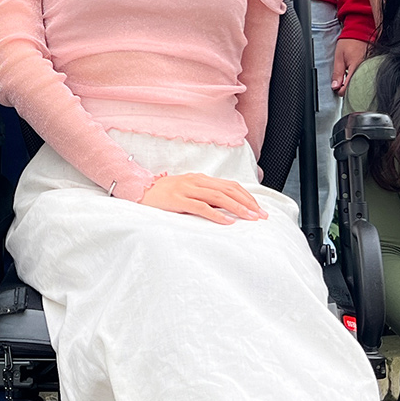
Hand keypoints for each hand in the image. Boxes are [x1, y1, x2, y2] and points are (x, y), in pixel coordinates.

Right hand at [137, 173, 266, 223]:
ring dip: (237, 208)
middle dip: (248, 203)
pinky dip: (217, 214)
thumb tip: (227, 208)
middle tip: (261, 216)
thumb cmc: (164, 196)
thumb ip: (205, 196)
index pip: (230, 185)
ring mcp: (186, 189)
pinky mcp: (177, 200)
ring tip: (250, 218)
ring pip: (219, 197)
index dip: (247, 197)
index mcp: (201, 179)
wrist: (138, 191)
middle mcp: (196, 181)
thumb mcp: (188, 192)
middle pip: (229, 190)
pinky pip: (201, 207)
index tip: (259, 209)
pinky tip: (228, 222)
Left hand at [330, 37, 367, 95]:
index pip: (348, 87)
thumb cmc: (349, 42)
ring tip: (346, 79)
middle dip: (347, 88)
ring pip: (361, 82)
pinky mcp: (371, 66)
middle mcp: (365, 69)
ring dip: (353, 83)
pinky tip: (354, 75)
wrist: (359, 31)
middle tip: (340, 84)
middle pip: (356, 87)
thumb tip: (335, 86)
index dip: (341, 91)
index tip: (336, 89)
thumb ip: (337, 73)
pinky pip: (364, 76)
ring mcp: (369, 67)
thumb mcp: (338, 57)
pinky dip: (358, 78)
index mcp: (356, 67)